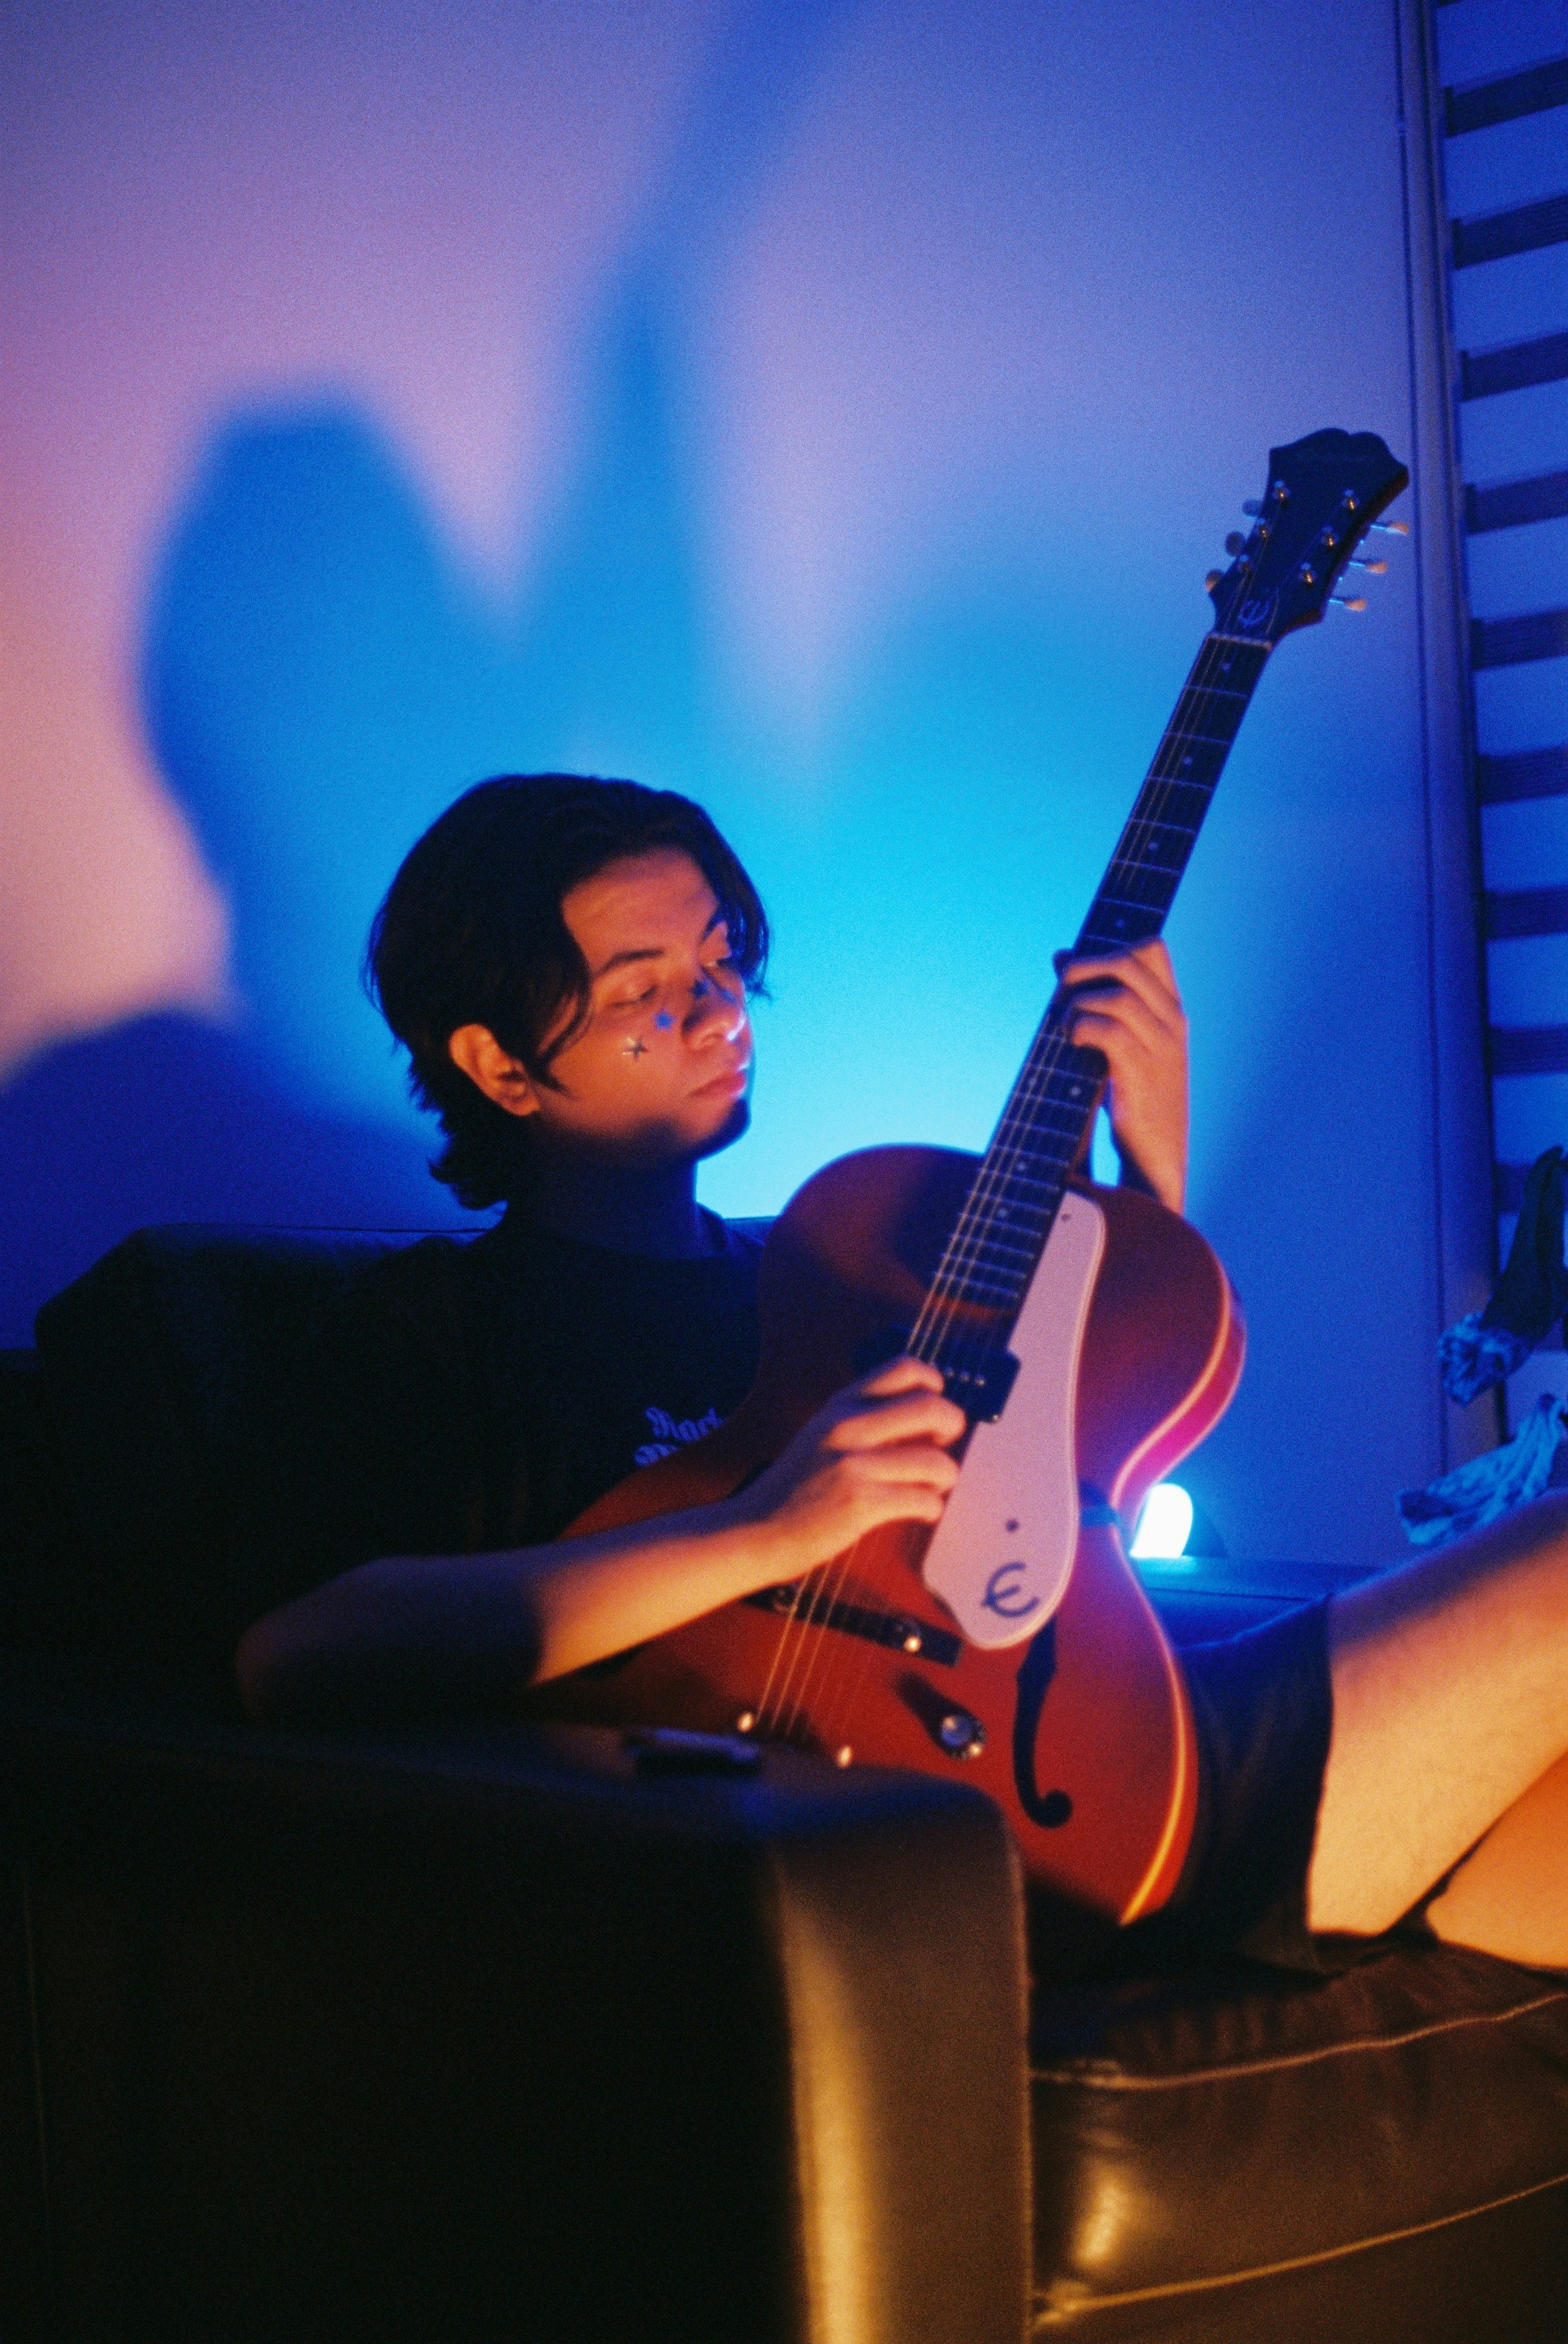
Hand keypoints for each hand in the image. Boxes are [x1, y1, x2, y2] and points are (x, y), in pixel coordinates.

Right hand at [738, 1358, 966, 1577]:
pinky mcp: (860, 1503)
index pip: (902, 1368)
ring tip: (931, 1488)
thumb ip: (863, 1422)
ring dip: (945, 1478)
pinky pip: (923, 1500)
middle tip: (945, 1444)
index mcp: (839, 1406)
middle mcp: (846, 1426)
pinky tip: (919, 1512)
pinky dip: (931, 1508)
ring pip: (935, 1462)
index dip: (933, 1384)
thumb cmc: (794, 1489)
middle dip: (953, 1426)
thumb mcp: (821, 1436)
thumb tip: (921, 1421)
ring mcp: (853, 1465)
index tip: (934, 1407)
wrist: (755, 1530)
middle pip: (930, 1407)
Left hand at [1054, 939, 1187, 1213]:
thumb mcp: (1117, 1042)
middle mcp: (1173, 1023)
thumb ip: (1095, 999)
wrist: (1154, 1161)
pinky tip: (1071, 1046)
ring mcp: (1162, 1048)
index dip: (1108, 946)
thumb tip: (1060, 955)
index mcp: (1171, 1011)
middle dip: (1083, 969)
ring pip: (1118, 994)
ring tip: (1064, 1027)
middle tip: (1058, 995)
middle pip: (1129, 961)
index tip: (1077, 972)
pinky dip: (1081, 1030)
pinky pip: (1110, 1031)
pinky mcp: (1143, 1075)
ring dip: (1079, 1004)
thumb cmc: (1131, 1100)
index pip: (1152, 948)